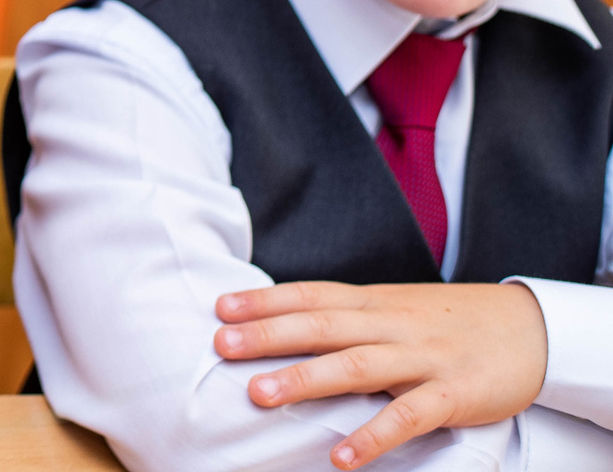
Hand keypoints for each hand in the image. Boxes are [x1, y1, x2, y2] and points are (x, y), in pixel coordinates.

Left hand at [214, 281, 546, 466]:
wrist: (532, 329)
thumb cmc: (447, 322)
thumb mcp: (394, 308)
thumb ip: (347, 317)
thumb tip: (283, 325)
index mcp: (373, 303)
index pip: (311, 296)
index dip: (265, 301)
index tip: (220, 308)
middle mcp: (391, 325)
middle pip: (321, 326)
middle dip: (268, 335)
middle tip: (220, 346)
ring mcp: (422, 359)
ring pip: (356, 365)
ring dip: (305, 380)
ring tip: (259, 395)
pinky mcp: (453, 395)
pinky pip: (408, 417)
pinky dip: (374, 436)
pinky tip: (342, 457)